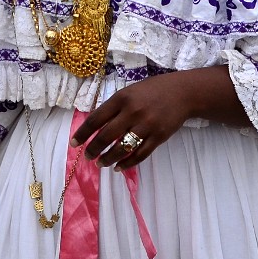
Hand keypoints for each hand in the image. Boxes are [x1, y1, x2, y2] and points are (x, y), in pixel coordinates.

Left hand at [70, 67, 245, 169]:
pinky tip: (119, 167)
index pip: (96, 119)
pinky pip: (140, 155)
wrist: (183, 93)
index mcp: (121, 99)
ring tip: (101, 163)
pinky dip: (127, 163)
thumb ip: (113, 107)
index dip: (83, 133)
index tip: (74, 143)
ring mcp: (147, 126)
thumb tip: (94, 126)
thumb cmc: (151, 91)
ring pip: (122, 148)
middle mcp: (133, 112)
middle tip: (88, 157)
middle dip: (93, 149)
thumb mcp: (128, 92)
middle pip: (106, 136)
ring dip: (108, 159)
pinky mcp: (159, 137)